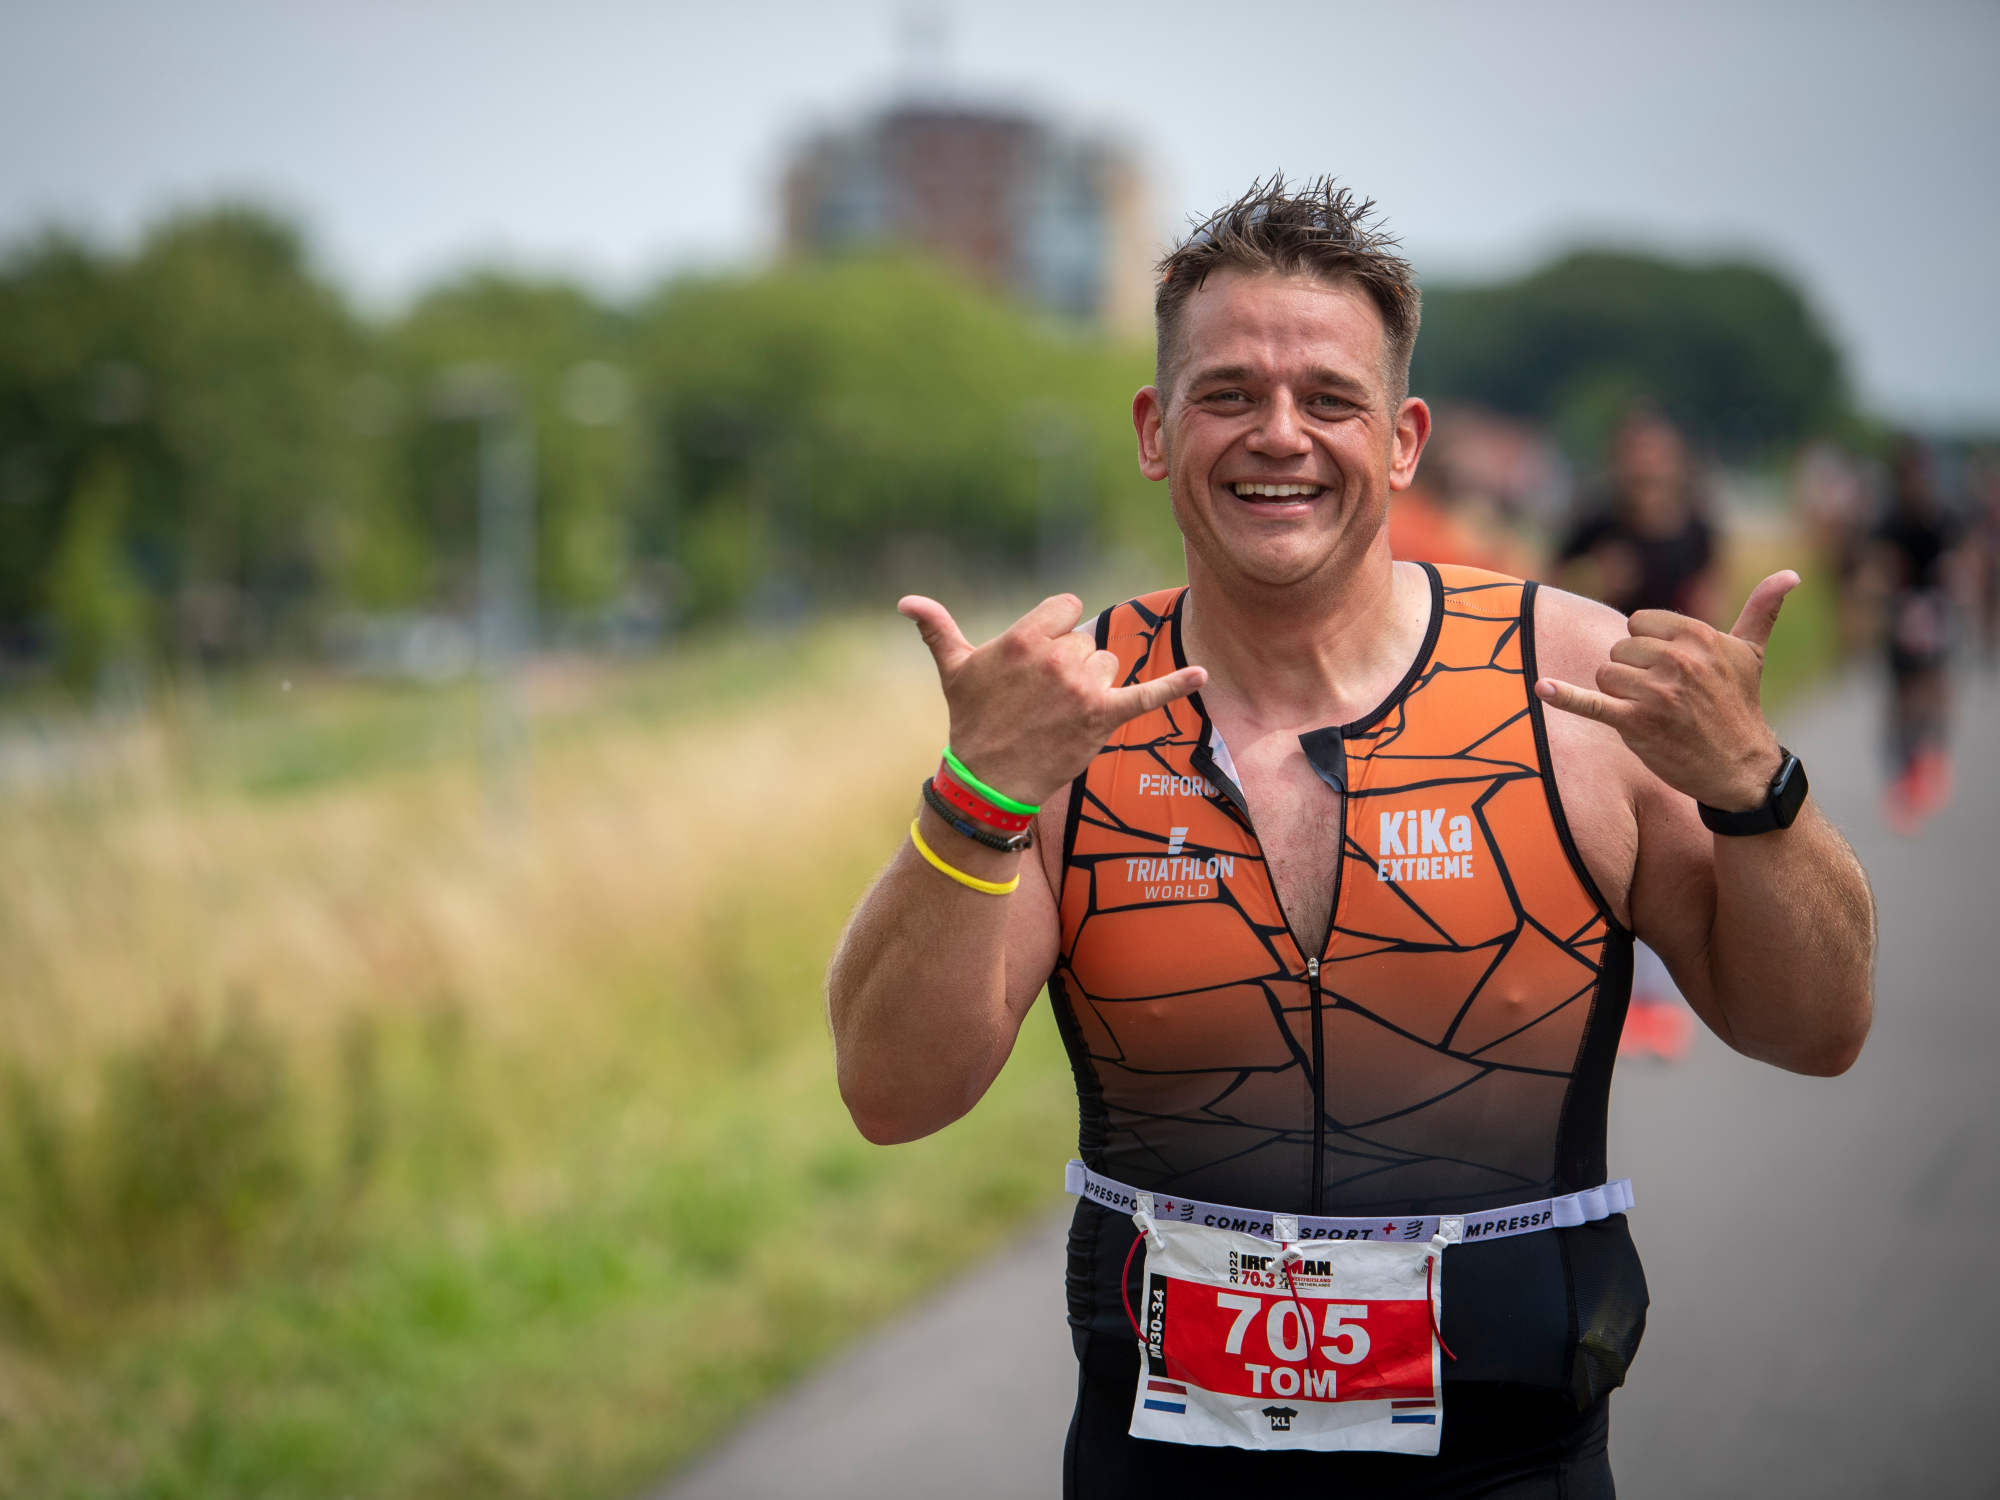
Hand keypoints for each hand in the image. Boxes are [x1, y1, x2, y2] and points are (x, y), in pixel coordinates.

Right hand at [899, 594, 1207, 805]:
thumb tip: (905, 600)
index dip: (1056, 630)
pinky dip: (1177, 685)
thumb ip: (937, 628)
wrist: (989, 780)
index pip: (1066, 609)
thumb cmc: (971, 721)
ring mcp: (1083, 688)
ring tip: (1061, 714)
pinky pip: (1148, 694)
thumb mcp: (953, 670)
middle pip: (1086, 641)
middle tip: (1041, 699)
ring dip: (1092, 686)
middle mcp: (1057, 658)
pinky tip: (1202, 675)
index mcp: (1025, 638)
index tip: (1039, 658)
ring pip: (1107, 665)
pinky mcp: (1104, 717)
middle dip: (1069, 666)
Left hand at [1535, 572, 1795, 812]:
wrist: (1740, 768)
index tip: (1671, 669)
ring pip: (1606, 674)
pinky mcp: (1636, 724)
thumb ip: (1762, 609)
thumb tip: (1790, 572)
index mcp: (1697, 634)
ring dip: (1620, 694)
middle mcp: (1677, 659)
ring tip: (1652, 712)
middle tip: (1666, 697)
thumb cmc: (1740, 706)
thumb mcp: (1752, 654)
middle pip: (1619, 648)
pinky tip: (1542, 688)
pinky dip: (1564, 696)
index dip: (1647, 647)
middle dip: (1633, 672)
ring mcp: (1655, 692)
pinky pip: (1591, 703)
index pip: (1637, 622)